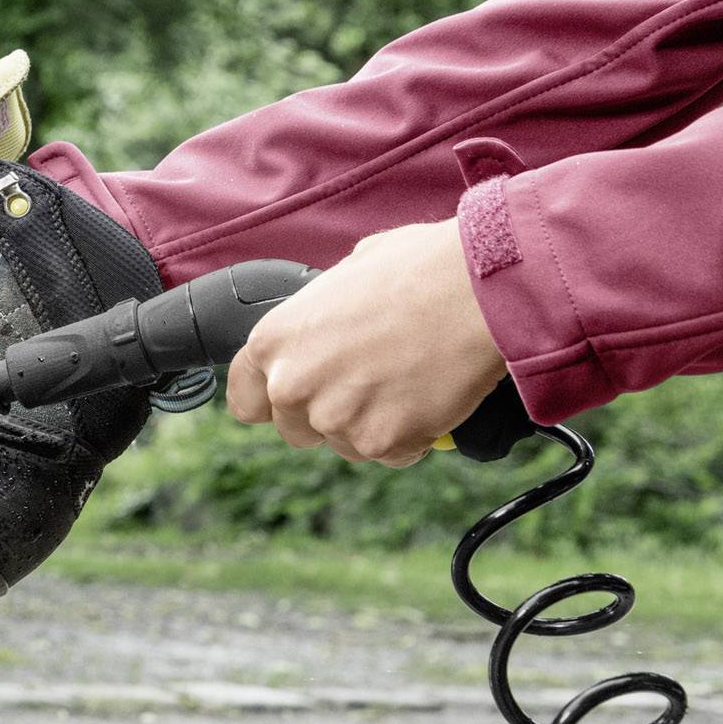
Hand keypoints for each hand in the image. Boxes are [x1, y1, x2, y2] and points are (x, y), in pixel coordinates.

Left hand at [226, 220, 507, 466]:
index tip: (299, 398)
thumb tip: (328, 322)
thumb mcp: (347, 274)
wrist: (476, 291)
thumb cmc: (419, 269)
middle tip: (370, 382)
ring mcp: (335, 418)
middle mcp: (293, 386)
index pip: (245, 401)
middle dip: (328, 415)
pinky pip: (391, 454)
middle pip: (296, 430)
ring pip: (346, 445)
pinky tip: (428, 396)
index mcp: (272, 342)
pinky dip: (411, 436)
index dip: (272, 402)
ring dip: (372, 425)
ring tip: (407, 379)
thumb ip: (320, 314)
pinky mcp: (381, 441)